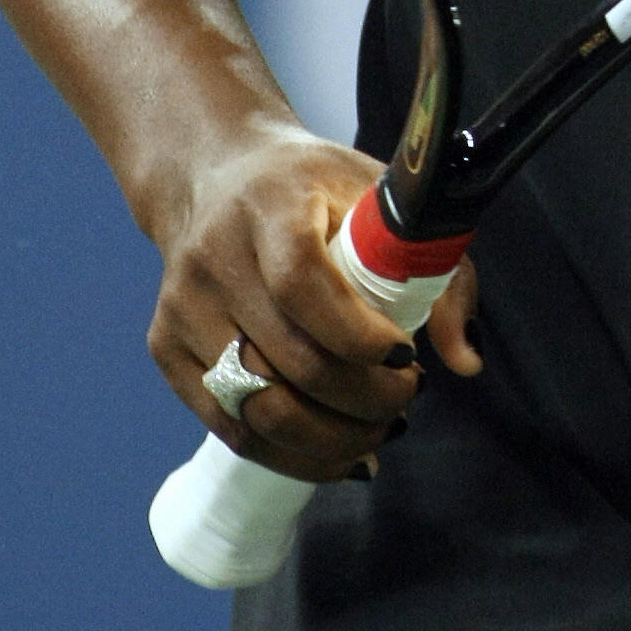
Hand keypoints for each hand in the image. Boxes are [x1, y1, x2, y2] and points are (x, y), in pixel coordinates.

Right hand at [146, 121, 482, 483]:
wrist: (216, 176)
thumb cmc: (313, 189)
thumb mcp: (381, 199)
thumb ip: (437, 272)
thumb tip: (466, 361)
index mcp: (270, 205)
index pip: (304, 285)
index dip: (360, 337)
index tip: (406, 355)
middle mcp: (214, 257)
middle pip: (290, 361)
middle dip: (363, 400)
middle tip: (405, 398)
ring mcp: (181, 307)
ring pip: (258, 408)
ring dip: (330, 440)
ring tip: (377, 433)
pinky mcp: (164, 348)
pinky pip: (229, 427)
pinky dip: (289, 454)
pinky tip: (336, 453)